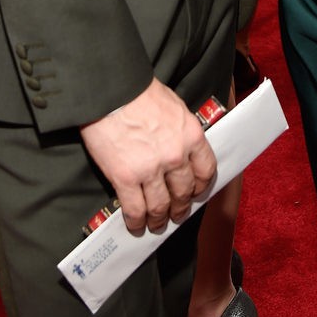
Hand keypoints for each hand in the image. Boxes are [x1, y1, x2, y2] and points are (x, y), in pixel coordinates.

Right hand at [80, 77, 215, 235]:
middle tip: (175, 213)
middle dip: (180, 207)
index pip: (205, 171)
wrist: (111, 91)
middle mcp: (175, 156)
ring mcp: (150, 169)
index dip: (200, 186)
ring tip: (156, 224)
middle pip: (183, 192)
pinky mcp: (125, 178)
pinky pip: (135, 209)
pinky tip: (136, 225)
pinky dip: (136, 222)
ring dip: (160, 219)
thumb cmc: (141, 93)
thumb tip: (182, 150)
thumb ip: (182, 132)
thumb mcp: (175, 107)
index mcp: (191, 136)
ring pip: (161, 206)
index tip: (195, 192)